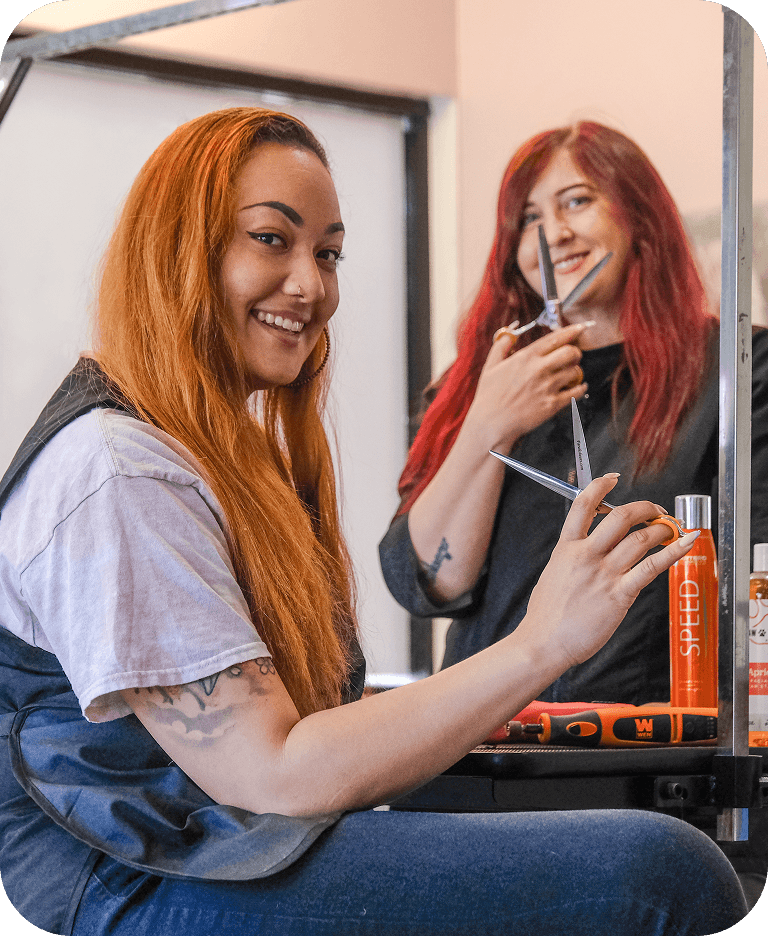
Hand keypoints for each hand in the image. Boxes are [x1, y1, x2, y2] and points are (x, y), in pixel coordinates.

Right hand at [466, 323, 588, 450]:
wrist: (490, 423)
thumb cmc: (488, 396)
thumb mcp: (490, 366)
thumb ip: (501, 346)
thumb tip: (510, 333)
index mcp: (525, 357)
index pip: (555, 338)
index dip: (571, 331)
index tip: (580, 328)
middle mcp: (539, 369)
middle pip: (571, 352)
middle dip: (575, 352)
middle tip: (573, 356)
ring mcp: (547, 387)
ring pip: (575, 372)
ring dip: (576, 371)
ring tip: (571, 374)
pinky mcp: (552, 405)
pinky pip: (576, 392)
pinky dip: (580, 388)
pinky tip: (579, 387)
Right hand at [520, 474, 699, 670]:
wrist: (543, 642)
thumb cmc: (546, 615)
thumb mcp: (553, 574)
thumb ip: (572, 559)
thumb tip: (588, 551)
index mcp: (567, 548)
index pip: (583, 505)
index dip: (600, 486)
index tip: (613, 479)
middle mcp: (586, 555)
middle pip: (620, 516)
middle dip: (645, 508)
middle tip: (657, 511)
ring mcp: (604, 574)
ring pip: (640, 539)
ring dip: (662, 529)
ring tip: (671, 530)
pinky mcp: (619, 594)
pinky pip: (652, 567)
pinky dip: (673, 552)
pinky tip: (686, 543)